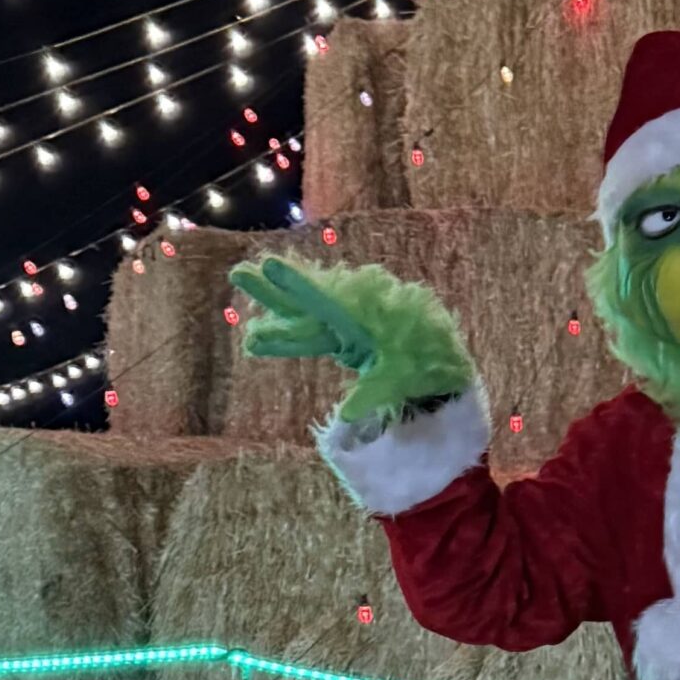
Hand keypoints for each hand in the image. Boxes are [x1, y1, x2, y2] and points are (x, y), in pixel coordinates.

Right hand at [228, 256, 474, 426]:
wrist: (443, 352)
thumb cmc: (423, 362)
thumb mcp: (400, 380)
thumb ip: (371, 393)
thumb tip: (346, 415)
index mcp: (360, 319)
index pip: (322, 300)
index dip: (295, 285)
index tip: (269, 265)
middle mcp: (349, 315)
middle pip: (304, 303)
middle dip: (270, 290)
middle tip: (236, 273)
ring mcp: (345, 323)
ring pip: (302, 316)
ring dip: (273, 311)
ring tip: (241, 305)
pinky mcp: (344, 333)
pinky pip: (311, 329)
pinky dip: (288, 329)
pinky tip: (264, 328)